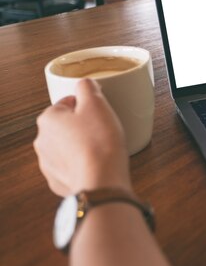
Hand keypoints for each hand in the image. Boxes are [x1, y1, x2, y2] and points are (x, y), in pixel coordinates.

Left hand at [34, 79, 131, 195]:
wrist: (102, 180)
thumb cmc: (99, 142)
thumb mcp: (97, 103)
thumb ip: (87, 87)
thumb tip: (84, 84)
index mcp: (48, 119)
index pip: (67, 103)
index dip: (87, 106)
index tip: (99, 112)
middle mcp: (42, 141)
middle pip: (66, 125)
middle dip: (83, 126)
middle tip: (102, 129)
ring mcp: (48, 163)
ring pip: (67, 146)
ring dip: (82, 145)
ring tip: (101, 148)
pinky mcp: (58, 181)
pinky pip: (71, 166)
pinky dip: (82, 164)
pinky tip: (96, 164)